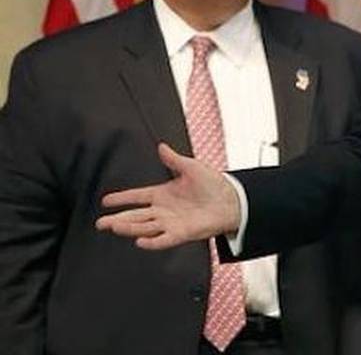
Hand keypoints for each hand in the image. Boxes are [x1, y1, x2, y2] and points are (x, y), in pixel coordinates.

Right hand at [96, 143, 240, 249]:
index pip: (137, 196)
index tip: (105, 201)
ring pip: (144, 227)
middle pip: (135, 216)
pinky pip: (163, 240)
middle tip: (100, 223)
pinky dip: (152, 242)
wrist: (231, 200)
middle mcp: (163, 210)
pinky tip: (140, 241)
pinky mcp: (181, 233)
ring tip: (114, 226)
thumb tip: (162, 146)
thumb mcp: (191, 167)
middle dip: (117, 219)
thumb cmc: (213, 184)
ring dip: (129, 228)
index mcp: (163, 194)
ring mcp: (171, 223)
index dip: (122, 198)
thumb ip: (174, 159)